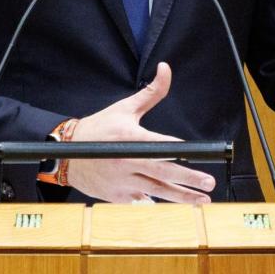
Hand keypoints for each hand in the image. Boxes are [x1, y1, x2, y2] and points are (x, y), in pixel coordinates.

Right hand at [65, 62, 215, 203]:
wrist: (65, 153)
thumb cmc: (98, 129)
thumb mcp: (124, 108)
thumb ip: (151, 92)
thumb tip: (165, 70)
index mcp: (130, 138)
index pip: (160, 145)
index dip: (178, 150)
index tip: (197, 155)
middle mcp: (127, 161)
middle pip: (163, 172)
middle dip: (188, 179)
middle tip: (208, 182)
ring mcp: (122, 181)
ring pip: (157, 192)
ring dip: (181, 197)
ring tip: (202, 199)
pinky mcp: (117, 195)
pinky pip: (141, 200)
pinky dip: (156, 200)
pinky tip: (175, 203)